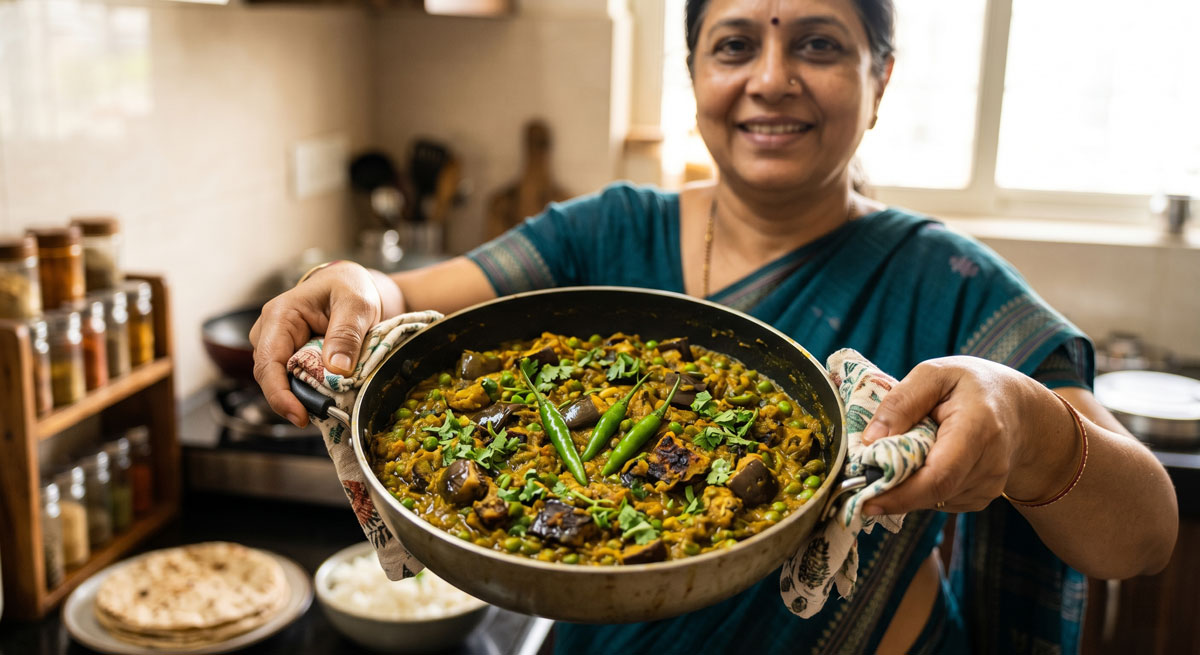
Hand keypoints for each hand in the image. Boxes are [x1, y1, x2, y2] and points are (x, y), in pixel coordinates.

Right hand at [249, 262, 393, 426]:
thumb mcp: (356, 304)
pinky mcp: (290, 359)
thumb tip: (337, 369)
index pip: (269, 362)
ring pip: (285, 383)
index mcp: (279, 316)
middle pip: (273, 378)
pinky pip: (297, 382)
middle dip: (297, 400)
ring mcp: (277, 348)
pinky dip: (313, 392)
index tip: (300, 416)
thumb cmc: (349, 288)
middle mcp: (270, 334)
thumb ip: (347, 334)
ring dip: (308, 397)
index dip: (280, 394)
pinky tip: (331, 396)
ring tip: (334, 405)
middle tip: (329, 413)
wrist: (350, 287)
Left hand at [858, 356, 1076, 514]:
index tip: (866, 500)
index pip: (940, 475)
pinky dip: (921, 486)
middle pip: (933, 492)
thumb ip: (901, 402)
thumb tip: (870, 441)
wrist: (1017, 408)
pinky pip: (940, 499)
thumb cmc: (970, 386)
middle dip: (893, 491)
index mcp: (978, 427)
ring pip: (933, 499)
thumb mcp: (933, 374)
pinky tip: (924, 461)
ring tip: (899, 455)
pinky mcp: (981, 497)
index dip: (902, 493)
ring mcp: (989, 486)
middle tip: (861, 482)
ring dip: (907, 486)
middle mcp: (990, 464)